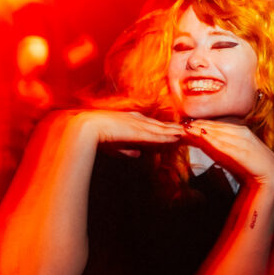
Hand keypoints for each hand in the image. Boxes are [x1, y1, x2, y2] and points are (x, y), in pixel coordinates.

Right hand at [68, 109, 182, 154]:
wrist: (86, 127)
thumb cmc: (95, 135)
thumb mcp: (114, 145)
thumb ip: (126, 149)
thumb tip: (137, 154)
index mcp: (129, 121)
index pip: (150, 125)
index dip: (163, 128)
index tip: (174, 130)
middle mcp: (136, 120)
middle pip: (159, 125)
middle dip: (173, 128)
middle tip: (187, 130)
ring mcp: (138, 125)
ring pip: (161, 129)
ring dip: (174, 131)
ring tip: (187, 132)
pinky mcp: (138, 131)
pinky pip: (156, 134)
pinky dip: (168, 135)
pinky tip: (177, 136)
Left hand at [181, 119, 273, 188]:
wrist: (270, 177)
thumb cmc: (250, 166)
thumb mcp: (232, 154)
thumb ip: (219, 146)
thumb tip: (200, 140)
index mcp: (240, 131)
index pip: (217, 125)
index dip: (201, 124)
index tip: (185, 124)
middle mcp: (241, 132)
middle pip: (216, 127)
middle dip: (198, 125)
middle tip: (181, 124)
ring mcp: (243, 140)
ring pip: (219, 133)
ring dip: (203, 129)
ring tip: (188, 127)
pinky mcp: (243, 150)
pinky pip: (225, 144)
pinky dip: (213, 139)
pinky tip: (202, 136)